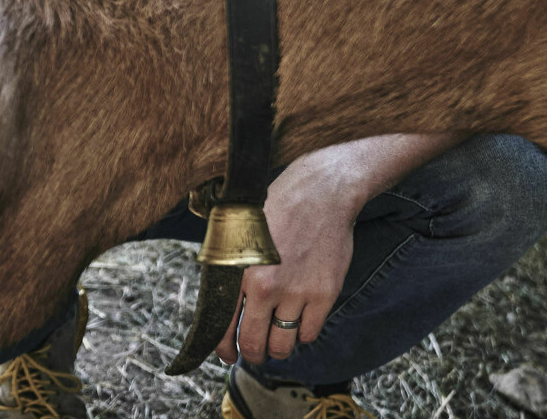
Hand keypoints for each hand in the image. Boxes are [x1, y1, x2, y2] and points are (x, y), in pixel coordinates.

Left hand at [214, 132, 460, 365]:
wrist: (321, 192)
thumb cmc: (276, 207)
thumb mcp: (238, 232)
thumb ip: (228, 268)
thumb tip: (221, 304)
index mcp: (238, 270)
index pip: (224, 326)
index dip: (224, 348)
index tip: (228, 354)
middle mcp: (266, 286)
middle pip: (254, 343)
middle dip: (251, 353)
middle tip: (253, 351)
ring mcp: (297, 292)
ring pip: (283, 344)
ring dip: (277, 347)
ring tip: (276, 339)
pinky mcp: (324, 293)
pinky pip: (310, 333)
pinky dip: (302, 333)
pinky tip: (299, 321)